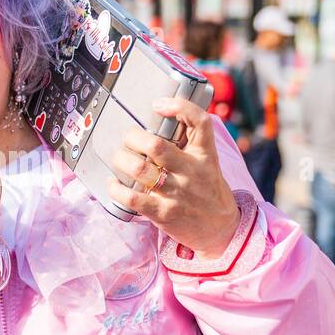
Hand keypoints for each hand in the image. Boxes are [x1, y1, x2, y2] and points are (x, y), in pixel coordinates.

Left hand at [106, 96, 240, 259]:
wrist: (220, 229)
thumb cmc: (207, 190)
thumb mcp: (207, 162)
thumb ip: (190, 143)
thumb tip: (160, 117)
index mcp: (204, 154)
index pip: (200, 121)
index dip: (179, 106)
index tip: (158, 104)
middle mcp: (192, 171)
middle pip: (156, 146)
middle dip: (133, 137)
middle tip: (126, 138)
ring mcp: (178, 193)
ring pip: (141, 170)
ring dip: (122, 160)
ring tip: (118, 157)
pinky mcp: (164, 213)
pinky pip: (133, 198)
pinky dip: (117, 189)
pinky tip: (114, 183)